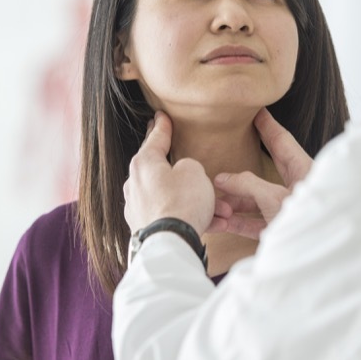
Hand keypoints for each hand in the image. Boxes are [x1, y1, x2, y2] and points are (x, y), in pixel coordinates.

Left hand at [123, 111, 215, 233]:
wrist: (171, 243)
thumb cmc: (182, 202)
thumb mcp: (194, 171)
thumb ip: (189, 166)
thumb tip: (183, 174)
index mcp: (144, 164)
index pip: (155, 139)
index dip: (162, 126)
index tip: (161, 116)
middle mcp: (135, 184)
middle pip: (166, 173)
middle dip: (192, 178)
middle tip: (204, 175)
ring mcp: (139, 208)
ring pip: (175, 199)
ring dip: (200, 203)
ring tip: (224, 211)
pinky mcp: (146, 229)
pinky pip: (173, 217)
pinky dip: (192, 218)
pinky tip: (215, 224)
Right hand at [209, 108, 312, 239]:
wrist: (318, 254)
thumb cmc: (306, 222)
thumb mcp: (273, 198)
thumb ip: (247, 185)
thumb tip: (223, 179)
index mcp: (304, 171)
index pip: (282, 141)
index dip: (267, 125)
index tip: (256, 111)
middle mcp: (297, 189)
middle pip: (264, 171)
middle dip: (242, 167)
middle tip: (229, 148)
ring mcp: (288, 211)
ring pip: (256, 201)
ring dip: (234, 202)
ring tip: (214, 199)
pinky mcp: (281, 231)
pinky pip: (256, 223)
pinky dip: (239, 222)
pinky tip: (222, 221)